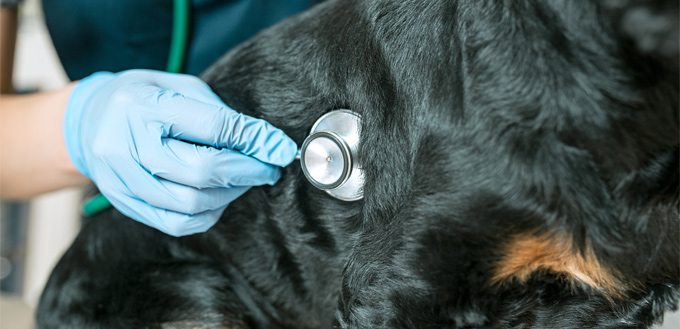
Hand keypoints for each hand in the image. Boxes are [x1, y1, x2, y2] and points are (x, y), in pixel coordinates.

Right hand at [63, 69, 296, 235]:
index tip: (280, 148)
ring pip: (191, 203)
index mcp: (143, 105)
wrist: (88, 120)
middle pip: (202, 171)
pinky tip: (218, 198)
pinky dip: (207, 215)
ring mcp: (120, 178)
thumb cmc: (143, 99)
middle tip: (268, 168)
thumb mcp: (180, 87)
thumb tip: (265, 143)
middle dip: (247, 172)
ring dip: (230, 194)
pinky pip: (175, 223)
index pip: (213, 127)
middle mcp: (126, 144)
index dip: (254, 140)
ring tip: (244, 180)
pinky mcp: (123, 202)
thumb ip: (219, 114)